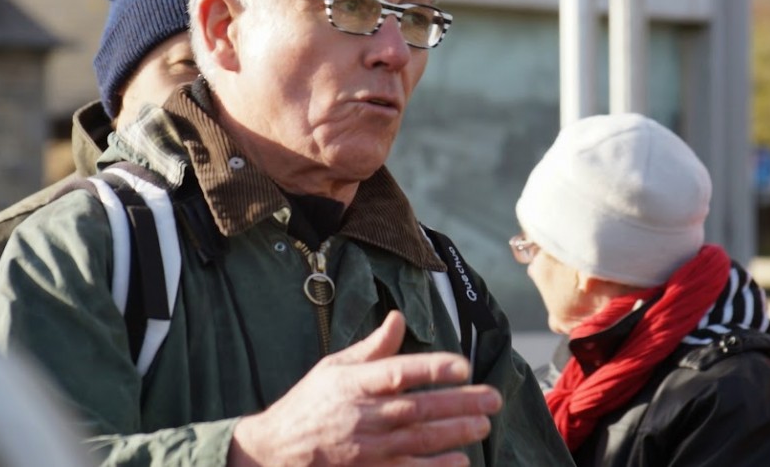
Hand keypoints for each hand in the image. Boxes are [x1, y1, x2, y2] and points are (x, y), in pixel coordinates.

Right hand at [228, 311, 501, 466]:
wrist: (275, 452)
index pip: (399, 371)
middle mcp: (364, 415)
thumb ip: (372, 346)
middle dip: (460, 403)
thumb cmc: (309, 404)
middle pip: (419, 407)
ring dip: (455, 433)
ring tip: (484, 424)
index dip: (433, 368)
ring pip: (419, 440)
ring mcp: (367, 448)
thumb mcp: (334, 367)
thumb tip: (398, 317)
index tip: (464, 365)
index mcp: (355, 383)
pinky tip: (460, 461)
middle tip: (494, 398)